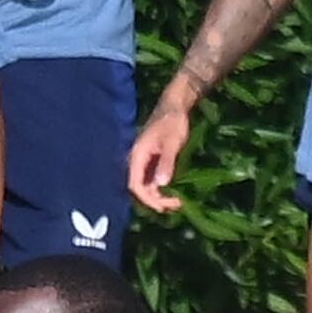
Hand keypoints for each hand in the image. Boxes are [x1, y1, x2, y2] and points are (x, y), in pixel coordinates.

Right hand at [126, 92, 195, 213]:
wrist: (175, 106)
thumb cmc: (173, 122)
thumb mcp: (172, 142)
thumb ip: (166, 162)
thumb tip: (161, 184)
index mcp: (137, 155)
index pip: (135, 184)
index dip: (147, 198)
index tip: (162, 206)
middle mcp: (137, 159)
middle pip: (140, 187)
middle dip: (155, 199)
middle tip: (174, 206)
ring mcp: (144, 160)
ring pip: (146, 184)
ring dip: (159, 195)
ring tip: (176, 202)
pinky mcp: (151, 159)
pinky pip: (152, 178)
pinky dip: (161, 187)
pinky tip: (172, 191)